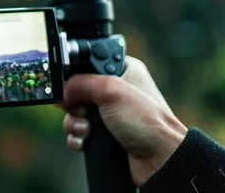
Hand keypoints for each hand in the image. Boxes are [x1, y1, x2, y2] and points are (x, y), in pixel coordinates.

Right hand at [60, 56, 187, 186]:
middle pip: (77, 90)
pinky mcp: (105, 134)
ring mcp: (110, 113)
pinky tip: (86, 140)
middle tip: (84, 110)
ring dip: (74, 123)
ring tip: (87, 129)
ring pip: (75, 112)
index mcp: (122, 70)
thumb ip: (80, 83)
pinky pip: (79, 131)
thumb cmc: (147, 122)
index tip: (71, 86)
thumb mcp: (110, 91)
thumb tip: (63, 91)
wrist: (161, 160)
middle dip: (73, 104)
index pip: (88, 64)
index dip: (76, 75)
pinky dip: (77, 137)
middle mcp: (115, 90)